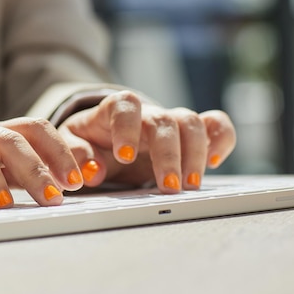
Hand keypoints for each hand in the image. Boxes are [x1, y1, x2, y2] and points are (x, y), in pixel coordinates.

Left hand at [58, 91, 235, 191]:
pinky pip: (216, 126)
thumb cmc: (90, 141)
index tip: (124, 156)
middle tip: (168, 187)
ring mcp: (171, 122)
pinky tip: (213, 163)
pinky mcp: (189, 135)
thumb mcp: (72, 144)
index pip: (125, 105)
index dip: (127, 128)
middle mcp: (148, 114)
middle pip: (166, 120)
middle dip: (169, 154)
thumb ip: (76, 153)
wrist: (106, 139)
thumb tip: (91, 171)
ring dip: (195, 154)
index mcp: (115, 110)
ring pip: (193, 123)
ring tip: (189, 186)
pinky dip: (221, 140)